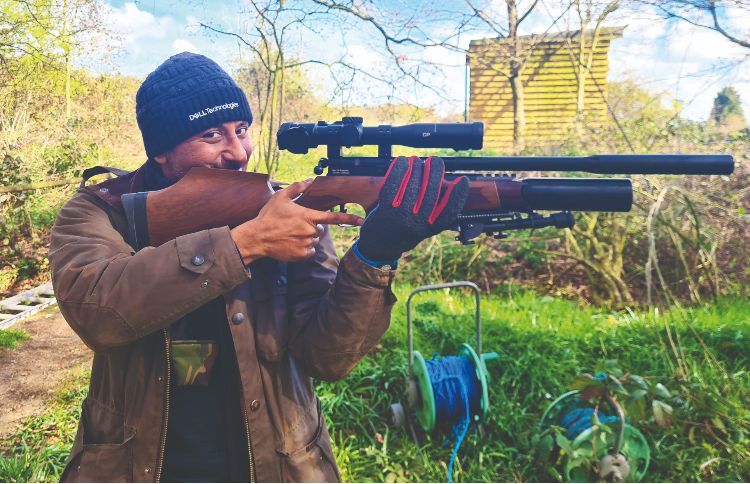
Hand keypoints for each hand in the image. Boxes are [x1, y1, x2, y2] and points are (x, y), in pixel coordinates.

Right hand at [231, 179, 362, 263]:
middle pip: (320, 230)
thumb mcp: (281, 198)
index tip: (361, 220)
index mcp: (308, 216)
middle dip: (311, 227)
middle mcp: (310, 231)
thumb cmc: (269, 217)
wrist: (258, 237)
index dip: (348, 218)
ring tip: (291, 234)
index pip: (332, 217)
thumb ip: (297, 188)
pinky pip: (310, 252)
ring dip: (307, 238)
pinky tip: (292, 243)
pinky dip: (304, 249)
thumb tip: (309, 181)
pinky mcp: (302, 255)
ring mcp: (307, 244)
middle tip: (295, 226)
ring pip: (314, 241)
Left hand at [357, 156, 468, 261]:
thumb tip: (445, 183)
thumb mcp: (423, 228)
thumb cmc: (404, 231)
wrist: (379, 245)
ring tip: (418, 160)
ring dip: (417, 168)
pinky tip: (403, 161)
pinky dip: (399, 170)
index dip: (458, 195)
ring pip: (412, 186)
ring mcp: (400, 217)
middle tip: (436, 161)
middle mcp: (417, 224)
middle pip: (431, 193)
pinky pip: (393, 185)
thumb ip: (434, 211)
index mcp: (429, 229)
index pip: (449, 212)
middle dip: (435, 172)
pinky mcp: (385, 210)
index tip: (463, 180)